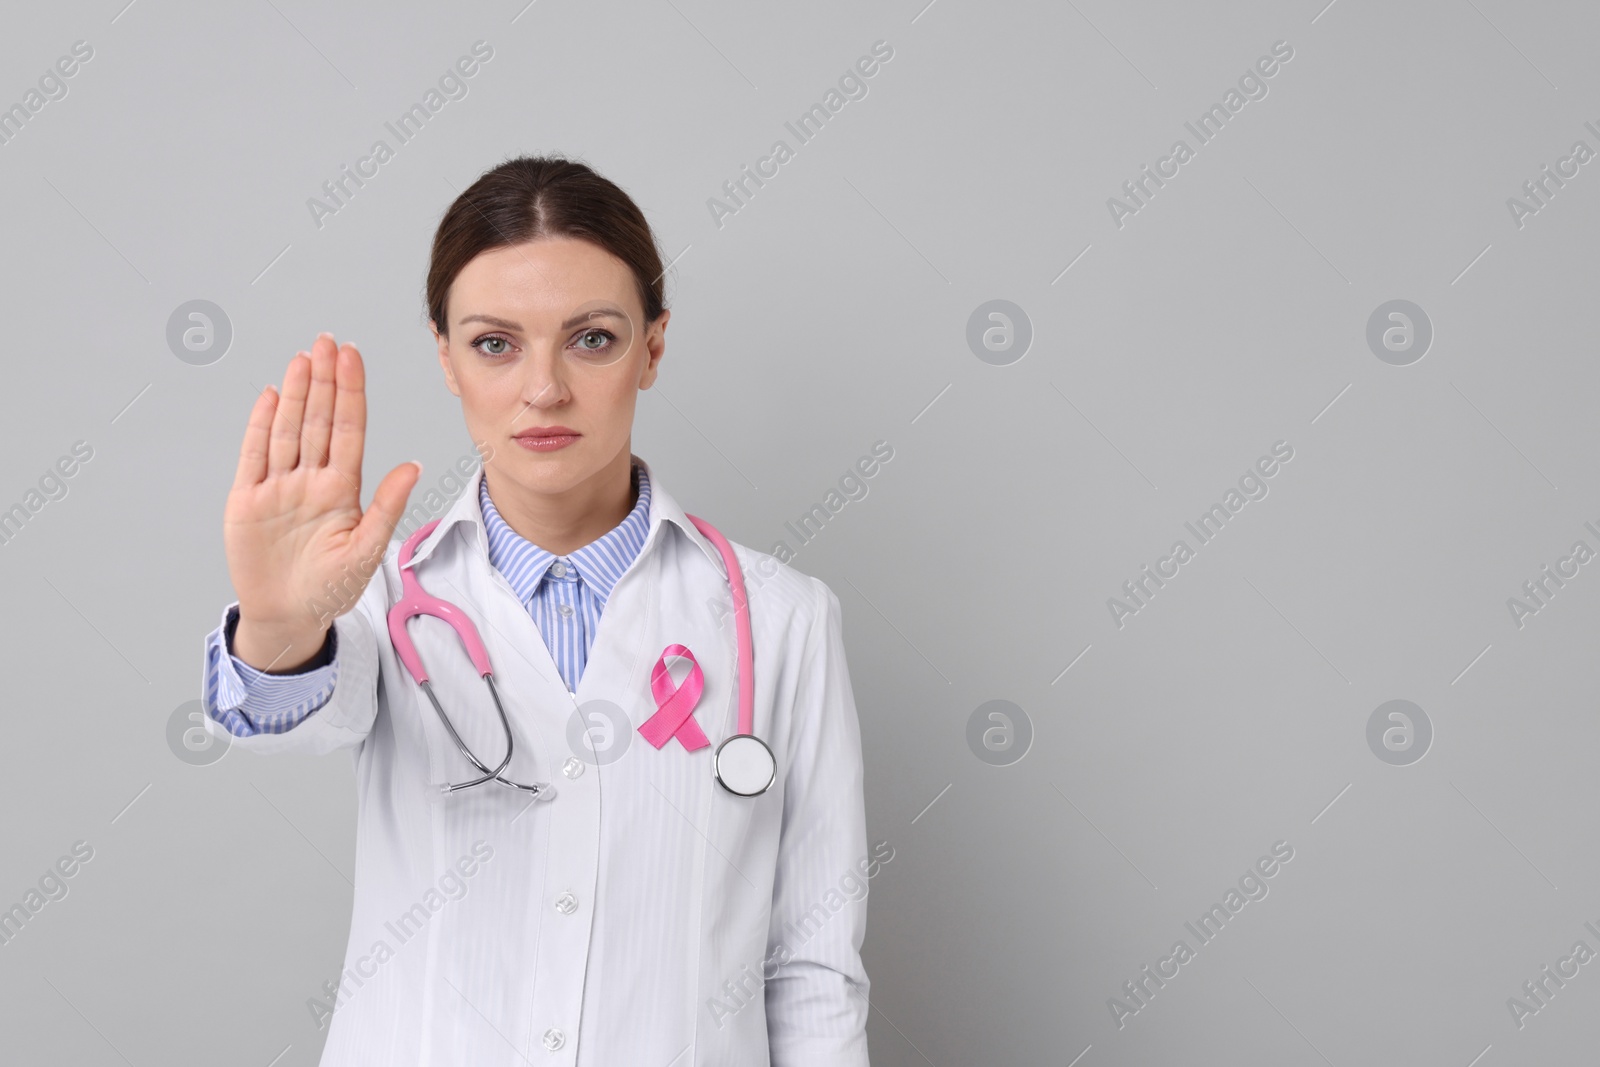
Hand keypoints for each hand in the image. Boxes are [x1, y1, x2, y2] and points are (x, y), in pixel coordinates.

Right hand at [224, 333, 420, 670]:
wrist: (290, 615)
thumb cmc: (332, 586)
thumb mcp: (367, 550)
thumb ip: (387, 506)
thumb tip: (414, 466)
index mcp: (343, 488)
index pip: (348, 429)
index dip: (350, 392)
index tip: (353, 357)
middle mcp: (311, 479)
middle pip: (318, 420)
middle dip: (323, 380)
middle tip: (327, 341)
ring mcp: (279, 486)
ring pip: (289, 430)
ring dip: (295, 394)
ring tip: (303, 358)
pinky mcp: (248, 500)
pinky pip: (255, 455)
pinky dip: (261, 425)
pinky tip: (270, 396)